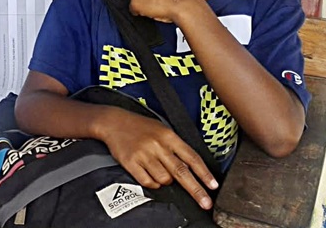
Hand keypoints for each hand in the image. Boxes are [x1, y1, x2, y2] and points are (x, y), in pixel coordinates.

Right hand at [98, 108, 217, 208]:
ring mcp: (144, 154)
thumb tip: (191, 167)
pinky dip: (152, 183)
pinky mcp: (130, 162)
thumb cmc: (140, 126)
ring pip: (164, 179)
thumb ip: (176, 146)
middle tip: (205, 203)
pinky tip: (150, 175)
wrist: (113, 122)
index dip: (204, 173)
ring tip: (160, 171)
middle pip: (181, 172)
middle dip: (196, 190)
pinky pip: (148, 181)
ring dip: (166, 181)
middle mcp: (157, 145)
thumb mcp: (162, 129)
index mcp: (168, 136)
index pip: (192, 157)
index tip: (213, 186)